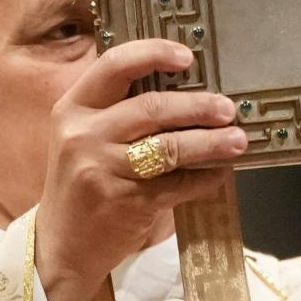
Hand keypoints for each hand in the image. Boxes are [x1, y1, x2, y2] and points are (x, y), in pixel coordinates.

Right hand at [34, 39, 246, 300]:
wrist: (62, 247)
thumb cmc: (84, 184)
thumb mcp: (85, 138)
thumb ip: (120, 110)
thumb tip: (187, 87)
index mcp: (72, 109)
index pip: (114, 64)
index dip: (154, 54)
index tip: (187, 57)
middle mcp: (82, 135)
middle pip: (152, 107)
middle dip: (198, 106)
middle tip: (228, 109)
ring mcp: (102, 169)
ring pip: (170, 146)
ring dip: (211, 142)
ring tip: (238, 140)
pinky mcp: (125, 202)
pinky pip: (177, 184)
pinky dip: (204, 178)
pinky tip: (219, 174)